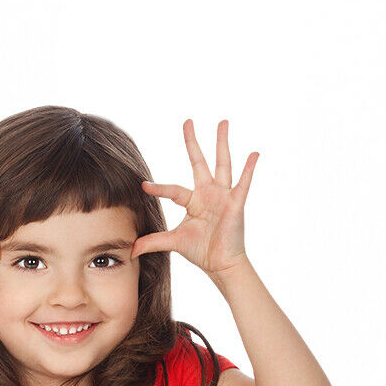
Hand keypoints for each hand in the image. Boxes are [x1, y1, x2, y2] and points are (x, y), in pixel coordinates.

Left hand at [133, 118, 256, 279]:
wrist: (221, 264)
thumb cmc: (201, 251)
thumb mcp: (174, 242)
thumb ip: (153, 241)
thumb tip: (131, 250)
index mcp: (193, 201)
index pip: (173, 190)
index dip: (159, 188)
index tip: (144, 186)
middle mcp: (207, 193)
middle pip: (198, 162)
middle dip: (192, 143)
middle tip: (187, 122)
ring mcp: (223, 196)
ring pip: (222, 164)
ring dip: (222, 142)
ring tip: (222, 122)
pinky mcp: (236, 203)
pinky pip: (243, 183)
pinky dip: (249, 169)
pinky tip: (254, 154)